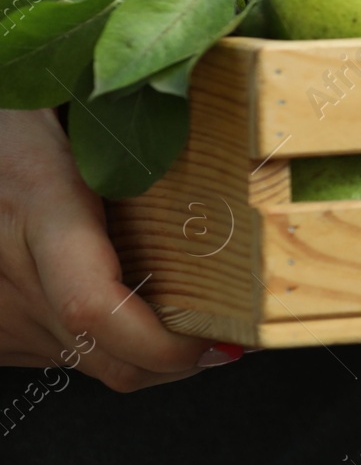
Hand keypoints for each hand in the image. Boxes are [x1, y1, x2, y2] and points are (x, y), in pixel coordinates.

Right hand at [0, 109, 230, 390]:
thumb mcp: (63, 102)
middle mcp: (13, 276)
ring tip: (192, 318)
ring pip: (93, 364)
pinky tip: (133, 303)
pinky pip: (67, 354)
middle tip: (232, 336)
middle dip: (180, 360)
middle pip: (111, 357)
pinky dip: (109, 343)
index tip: (220, 340)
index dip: (164, 344)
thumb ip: (136, 112)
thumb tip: (211, 100)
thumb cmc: (8, 127)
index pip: (96, 306)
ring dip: (147, 354)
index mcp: (40, 205)